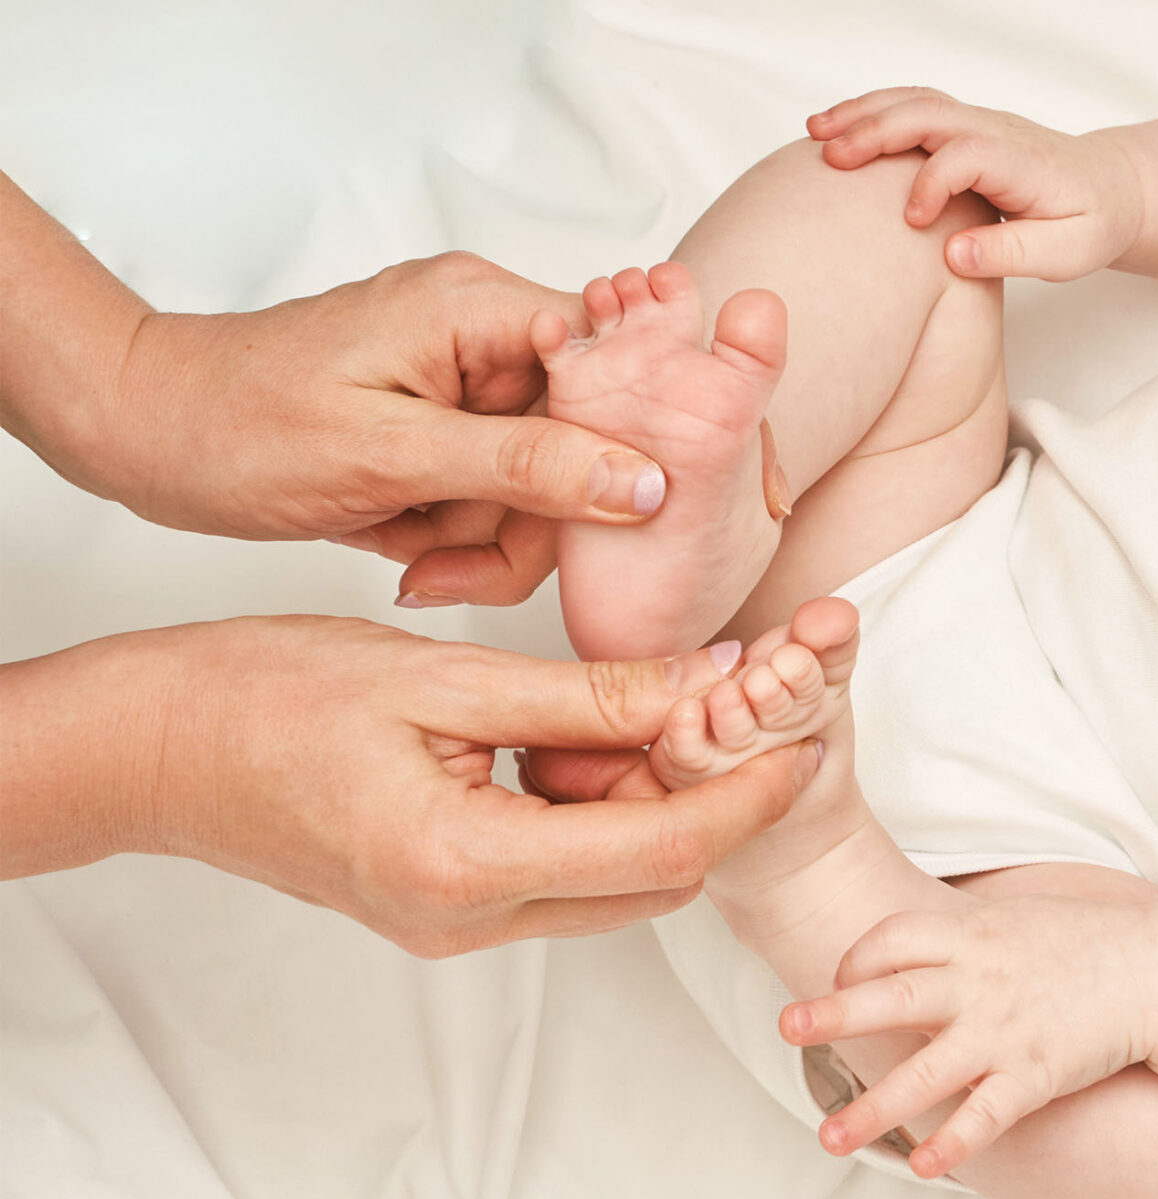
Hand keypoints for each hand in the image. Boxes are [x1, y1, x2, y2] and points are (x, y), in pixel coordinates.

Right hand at [7, 616, 821, 955]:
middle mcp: (468, 919)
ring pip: (614, 878)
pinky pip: (560, 870)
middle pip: (655, 876)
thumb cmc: (262, 698)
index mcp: (469, 864)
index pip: (666, 846)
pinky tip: (586, 731)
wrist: (146, 751)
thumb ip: (587, 692)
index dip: (750, 792)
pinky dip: (597, 810)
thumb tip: (711, 678)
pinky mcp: (443, 905)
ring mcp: (455, 923)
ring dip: (653, 800)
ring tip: (657, 701)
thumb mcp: (442, 675)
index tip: (806, 734)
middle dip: (711, 794)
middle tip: (732, 699)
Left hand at [99, 251, 727, 606]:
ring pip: (553, 481)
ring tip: (418, 560)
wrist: (145, 432)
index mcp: (484, 310)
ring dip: (494, 538)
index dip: (647, 438)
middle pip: (592, 438)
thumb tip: (644, 481)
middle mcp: (490, 334)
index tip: (645, 512)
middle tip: (460, 564)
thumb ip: (525, 467)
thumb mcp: (389, 456)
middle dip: (539, 519)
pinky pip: (506, 492)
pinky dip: (465, 534)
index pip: (623, 362)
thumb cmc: (238, 426)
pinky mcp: (452, 426)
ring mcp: (471, 382)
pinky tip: (409, 549)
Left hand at [779, 893, 1157, 1177]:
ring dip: (871, 1108)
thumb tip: (925, 939)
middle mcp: (979, 982)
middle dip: (833, 1014)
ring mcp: (1004, 1031)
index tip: (841, 979)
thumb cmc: (1092, 940)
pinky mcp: (1035, 1074)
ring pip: (923, 1074)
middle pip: (890, 996)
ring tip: (829, 1139)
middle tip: (785, 1027)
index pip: (892, 938)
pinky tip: (921, 1167)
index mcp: (973, 935)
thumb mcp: (1021, 916)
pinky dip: (951, 1144)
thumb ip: (967, 931)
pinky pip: (983, 1116)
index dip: (856, 960)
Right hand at [806, 87, 1143, 282]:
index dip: (934, 183)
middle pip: (931, 114)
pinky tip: (837, 132)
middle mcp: (997, 132)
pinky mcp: (965, 128)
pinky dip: (873, 113)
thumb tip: (953, 254)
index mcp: (1023, 163)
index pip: (968, 155)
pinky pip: (915, 108)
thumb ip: (1016, 253)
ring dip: (864, 113)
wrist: (1113, 188)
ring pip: (916, 102)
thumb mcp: (1070, 253)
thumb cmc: (1092, 223)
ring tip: (816, 134)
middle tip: (831, 159)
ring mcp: (979, 124)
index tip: (911, 220)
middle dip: (878, 131)